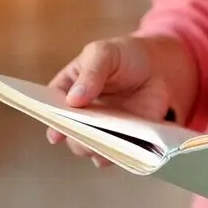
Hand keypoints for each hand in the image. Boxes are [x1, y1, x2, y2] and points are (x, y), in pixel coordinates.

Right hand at [46, 36, 177, 167]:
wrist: (156, 64)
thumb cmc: (123, 56)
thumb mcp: (103, 53)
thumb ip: (90, 72)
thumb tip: (74, 99)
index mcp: (67, 91)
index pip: (50, 108)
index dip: (52, 120)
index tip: (56, 133)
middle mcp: (79, 115)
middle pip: (69, 133)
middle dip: (76, 137)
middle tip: (88, 134)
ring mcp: (100, 129)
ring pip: (89, 148)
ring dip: (95, 149)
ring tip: (107, 141)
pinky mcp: (123, 138)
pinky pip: (116, 154)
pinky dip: (119, 154)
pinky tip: (125, 148)